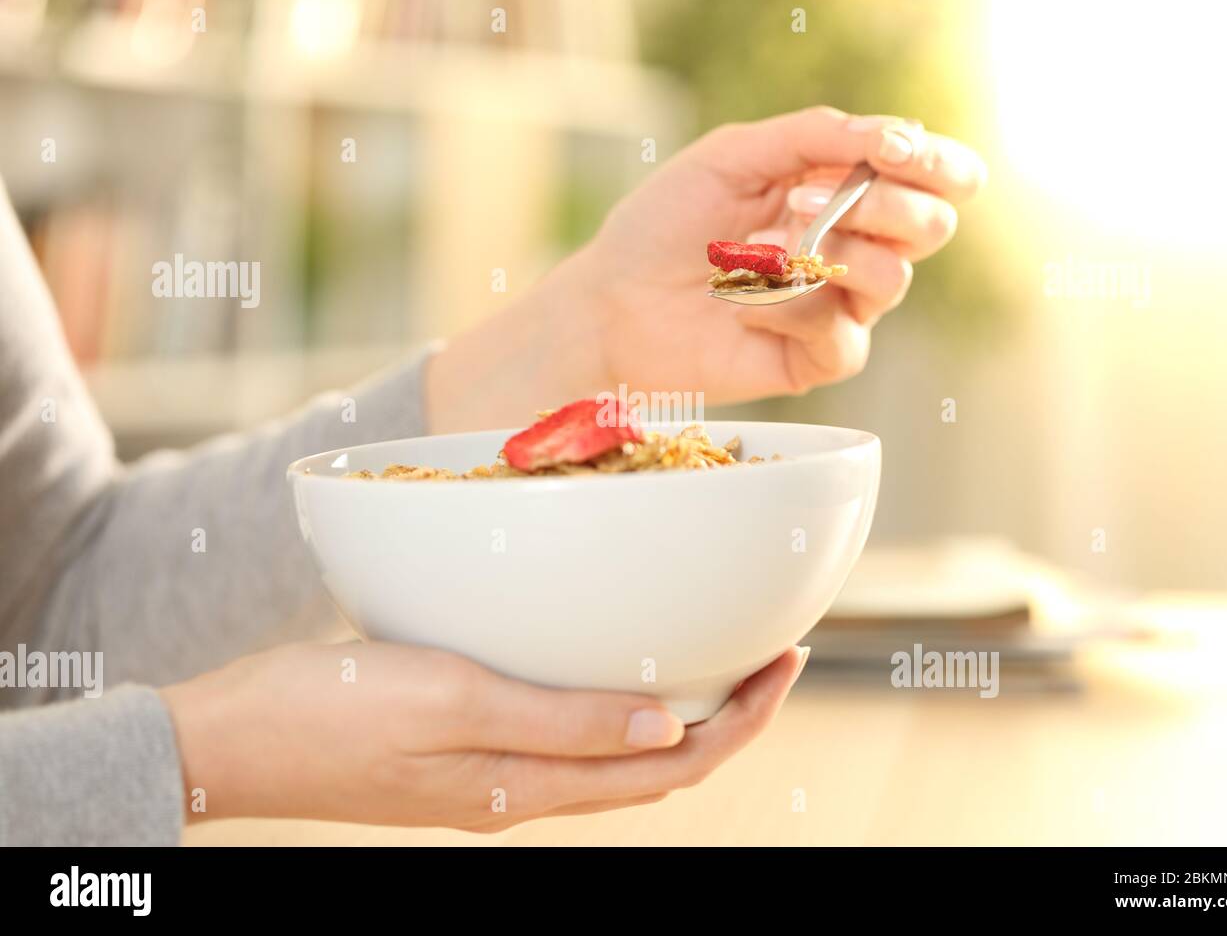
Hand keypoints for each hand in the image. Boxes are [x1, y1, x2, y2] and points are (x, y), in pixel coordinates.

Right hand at [162, 642, 805, 829]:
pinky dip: (612, 698)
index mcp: (528, 787)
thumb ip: (563, 722)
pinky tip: (610, 655)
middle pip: (655, 765)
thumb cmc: (330, 713)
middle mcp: (522, 789)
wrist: (229, 740)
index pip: (671, 770)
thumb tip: (669, 731)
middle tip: (769, 649)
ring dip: (675, 707)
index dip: (741, 723)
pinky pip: (566, 732)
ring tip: (713, 651)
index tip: (787, 660)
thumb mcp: (455, 705)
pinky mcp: (464, 746)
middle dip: (725, 714)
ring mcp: (493, 771)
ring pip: (616, 750)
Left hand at [426, 106, 984, 432]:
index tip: (909, 154)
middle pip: (930, 226)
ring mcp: (839, 305)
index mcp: (845, 189)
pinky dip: (788, 313)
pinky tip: (741, 307)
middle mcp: (856, 246)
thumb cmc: (666, 221)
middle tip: (802, 198)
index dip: (941, 164)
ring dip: (822, 254)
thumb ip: (815, 135)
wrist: (613, 299)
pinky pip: (843, 337)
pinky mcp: (815, 358)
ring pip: (892, 279)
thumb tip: (898, 136)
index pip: (935, 177)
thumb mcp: (734, 155)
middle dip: (878, 204)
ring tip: (752, 251)